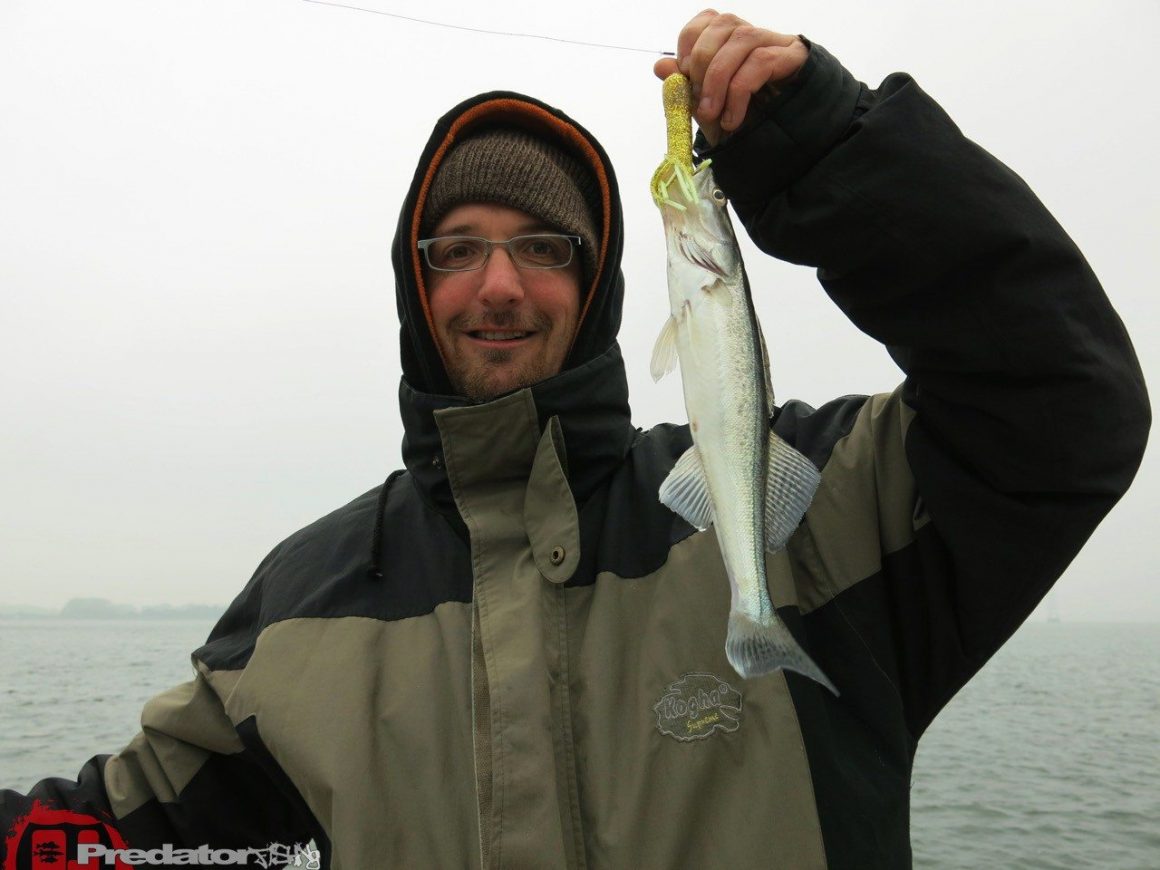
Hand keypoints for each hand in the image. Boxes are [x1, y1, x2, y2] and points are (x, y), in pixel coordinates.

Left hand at [653, 10, 807, 145]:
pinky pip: (761, 61)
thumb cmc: (743, 122)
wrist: (779, 147)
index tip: (684, 74)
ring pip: (741, 39)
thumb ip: (684, 86)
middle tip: (698, 102)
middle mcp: (753, 35)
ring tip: (712, 114)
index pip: (707, 19)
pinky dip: (739, 91)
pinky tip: (732, 119)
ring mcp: (776, 43)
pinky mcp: (793, 58)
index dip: (690, 42)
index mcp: (731, 40)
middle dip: (702, 64)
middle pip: (723, 24)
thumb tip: (660, 65)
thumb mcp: (707, 107)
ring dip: (718, 79)